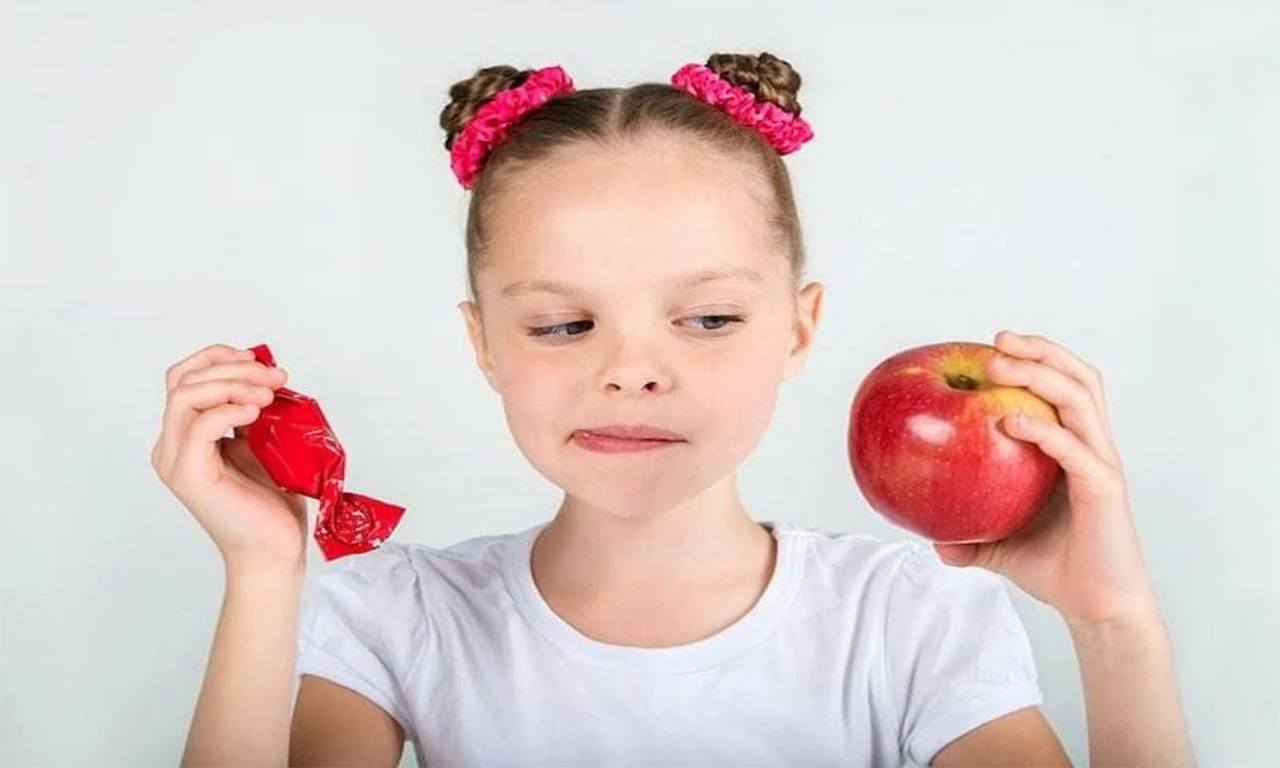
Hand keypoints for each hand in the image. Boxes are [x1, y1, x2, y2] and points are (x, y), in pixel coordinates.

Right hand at [150, 343, 307, 574]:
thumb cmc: (271, 501)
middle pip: (183, 379)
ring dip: (231, 384)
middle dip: (233, 368)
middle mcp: (172, 445)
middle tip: (275, 378)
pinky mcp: (189, 476)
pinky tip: (255, 413)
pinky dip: (228, 410)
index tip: (260, 361)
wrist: (274, 549)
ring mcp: (176, 461)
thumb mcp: (263, 441)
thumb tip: (266, 374)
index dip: (219, 358)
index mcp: (186, 434)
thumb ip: (253, 409)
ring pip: (184, 396)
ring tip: (267, 395)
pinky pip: (198, 427)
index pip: (186, 376)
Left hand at [933, 331, 1160, 627]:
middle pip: (1077, 377)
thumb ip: (967, 538)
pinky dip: (1043, 429)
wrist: (1098, 608)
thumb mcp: (998, 548)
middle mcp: (1092, 447)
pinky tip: (1008, 424)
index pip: (1060, 386)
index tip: (988, 348)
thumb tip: (929, 538)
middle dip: (1038, 350)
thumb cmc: (1056, 570)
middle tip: (995, 340)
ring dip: (1039, 373)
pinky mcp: (1104, 488)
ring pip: (1080, 398)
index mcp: (1073, 448)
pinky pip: (1073, 448)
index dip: (1032, 359)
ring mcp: (1101, 464)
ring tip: (998, 365)